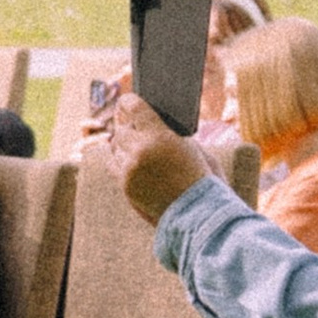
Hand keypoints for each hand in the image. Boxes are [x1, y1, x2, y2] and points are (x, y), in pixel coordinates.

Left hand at [93, 84, 208, 226]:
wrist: (199, 217)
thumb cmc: (203, 181)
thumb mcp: (194, 148)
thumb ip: (171, 134)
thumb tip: (154, 125)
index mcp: (160, 137)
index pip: (134, 108)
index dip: (129, 102)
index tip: (128, 100)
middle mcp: (140, 152)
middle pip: (122, 129)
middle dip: (128, 126)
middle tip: (133, 124)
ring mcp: (130, 172)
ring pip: (115, 148)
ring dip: (123, 144)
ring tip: (134, 144)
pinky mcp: (126, 188)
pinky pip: (114, 166)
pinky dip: (120, 160)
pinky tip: (128, 159)